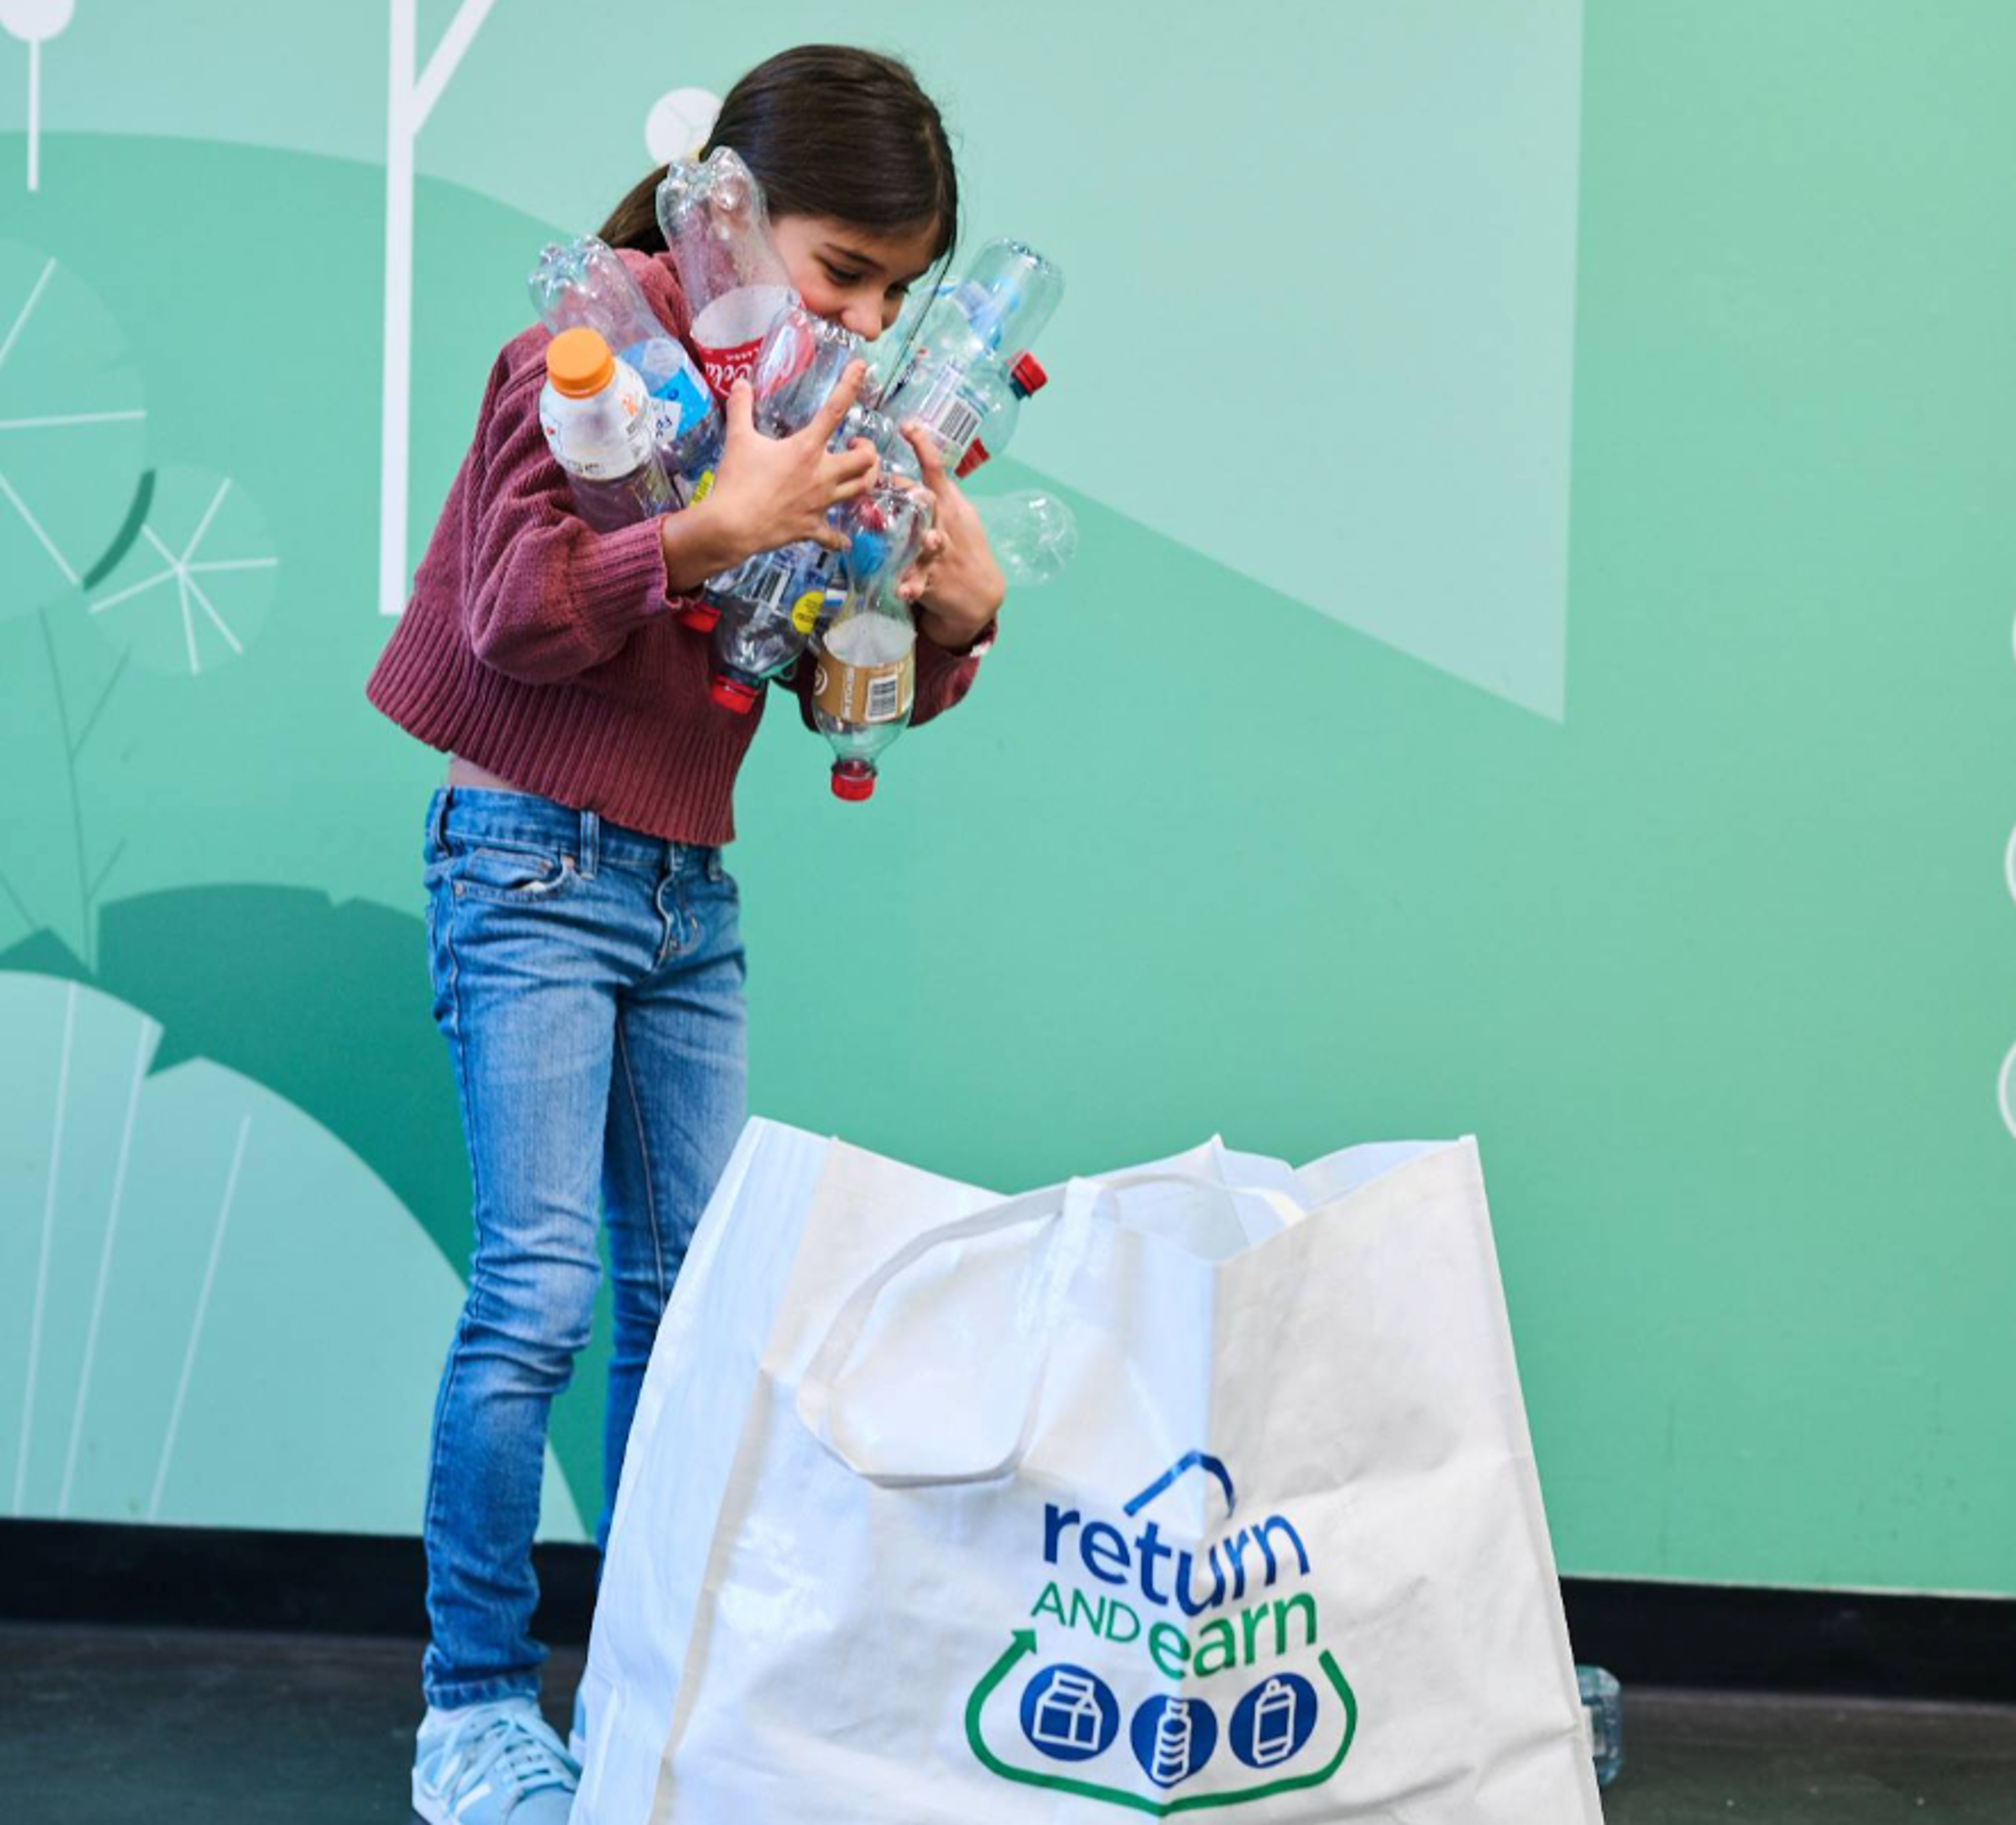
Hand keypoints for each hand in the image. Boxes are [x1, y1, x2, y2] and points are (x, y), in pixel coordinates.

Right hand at [700, 362, 879, 562]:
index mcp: (806, 448)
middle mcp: (822, 475)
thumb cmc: (737, 481)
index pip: (835, 410)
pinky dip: (840, 538)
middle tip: (857, 447)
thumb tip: (740, 383)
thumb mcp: (737, 438)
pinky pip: (835, 536)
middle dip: (869, 452)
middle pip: (866, 461)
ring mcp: (820, 503)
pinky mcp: (812, 528)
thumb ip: (741, 407)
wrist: (732, 526)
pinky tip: (843, 539)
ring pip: (861, 491)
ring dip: (866, 480)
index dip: (850, 385)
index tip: (862, 367)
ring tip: (857, 474)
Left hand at [900, 423, 1005, 648]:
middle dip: (921, 493)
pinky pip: (918, 583)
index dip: (922, 446)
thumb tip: (893, 474)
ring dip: (929, 541)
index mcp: (948, 504)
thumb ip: (927, 493)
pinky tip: (902, 591)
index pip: (935, 470)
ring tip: (927, 540)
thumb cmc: (960, 544)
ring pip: (932, 542)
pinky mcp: (931, 580)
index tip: (908, 426)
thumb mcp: (952, 513)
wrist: (980, 592)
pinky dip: (911, 587)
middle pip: (931, 503)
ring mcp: (939, 553)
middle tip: (911, 484)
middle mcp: (944, 524)